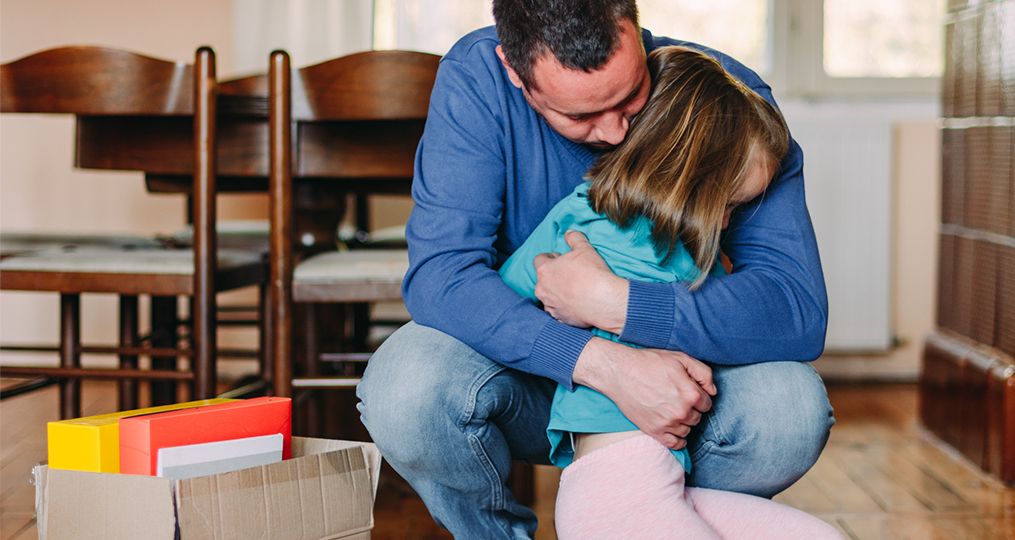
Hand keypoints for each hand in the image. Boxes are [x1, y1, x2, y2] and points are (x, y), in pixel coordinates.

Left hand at [533, 230, 627, 333]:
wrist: (603, 301)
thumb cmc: (592, 273)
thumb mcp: (585, 248)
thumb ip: (574, 238)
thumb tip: (569, 232)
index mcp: (545, 271)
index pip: (539, 260)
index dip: (550, 258)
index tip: (560, 259)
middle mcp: (542, 289)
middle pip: (542, 280)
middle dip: (553, 276)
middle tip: (569, 274)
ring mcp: (550, 306)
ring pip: (549, 297)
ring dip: (557, 293)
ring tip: (573, 290)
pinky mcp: (559, 319)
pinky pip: (557, 312)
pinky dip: (563, 308)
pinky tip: (575, 304)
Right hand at [573, 338, 715, 449]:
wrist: (620, 372)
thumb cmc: (649, 362)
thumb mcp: (680, 358)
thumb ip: (704, 373)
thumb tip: (712, 391)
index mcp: (691, 394)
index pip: (707, 403)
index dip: (699, 396)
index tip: (688, 391)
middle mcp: (681, 412)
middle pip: (698, 418)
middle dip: (691, 409)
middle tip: (677, 398)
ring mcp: (667, 424)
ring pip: (687, 430)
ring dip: (683, 422)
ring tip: (671, 409)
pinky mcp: (654, 431)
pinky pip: (675, 444)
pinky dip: (677, 439)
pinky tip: (673, 428)